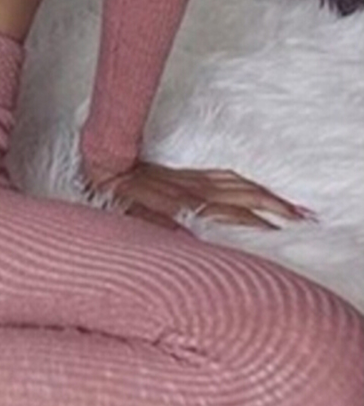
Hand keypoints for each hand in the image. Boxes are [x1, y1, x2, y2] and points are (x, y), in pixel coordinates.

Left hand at [88, 160, 315, 231]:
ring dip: (269, 196)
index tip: (282, 238)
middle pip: (246, 198)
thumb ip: (164, 231)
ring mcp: (193, 179)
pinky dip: (248, 183)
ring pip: (240, 185)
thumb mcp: (135, 220)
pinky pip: (226, 176)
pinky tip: (259, 190)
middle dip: (276, 210)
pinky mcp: (187, 174)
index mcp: (185, 204)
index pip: (232, 216)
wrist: (103, 163)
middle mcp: (195, 190)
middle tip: (303, 223)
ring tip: (294, 210)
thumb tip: (193, 242)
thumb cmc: (116, 197)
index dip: (258, 227)